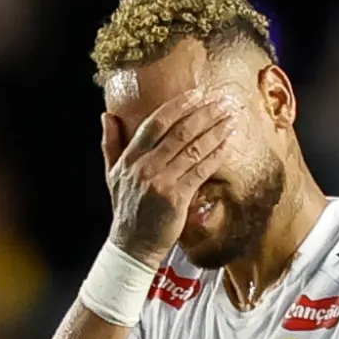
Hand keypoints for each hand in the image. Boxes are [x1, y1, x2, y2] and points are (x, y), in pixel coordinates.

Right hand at [101, 90, 236, 265]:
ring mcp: (161, 182)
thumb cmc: (127, 209)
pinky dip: (215, 156)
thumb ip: (110, 143)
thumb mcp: (112, 175)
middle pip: (179, 132)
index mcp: (130, 158)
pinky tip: (227, 145)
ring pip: (192, 149)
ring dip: (215, 131)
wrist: (133, 244)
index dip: (178, 106)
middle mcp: (145, 167)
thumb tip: (107, 115)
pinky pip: (200, 171)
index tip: (197, 94)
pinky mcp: (177, 198)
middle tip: (223, 101)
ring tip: (231, 119)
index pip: (155, 123)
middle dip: (204, 114)